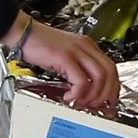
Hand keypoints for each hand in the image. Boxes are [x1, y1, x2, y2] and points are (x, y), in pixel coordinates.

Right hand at [1, 12, 117, 108]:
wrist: (24, 32)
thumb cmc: (40, 44)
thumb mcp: (65, 53)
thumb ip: (77, 66)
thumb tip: (85, 87)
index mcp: (88, 46)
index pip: (111, 67)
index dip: (113, 86)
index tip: (110, 99)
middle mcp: (85, 47)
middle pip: (109, 72)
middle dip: (106, 93)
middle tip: (96, 105)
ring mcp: (76, 51)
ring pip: (99, 76)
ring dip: (93, 95)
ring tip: (81, 101)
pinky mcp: (65, 57)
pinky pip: (81, 80)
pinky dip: (78, 93)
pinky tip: (68, 96)